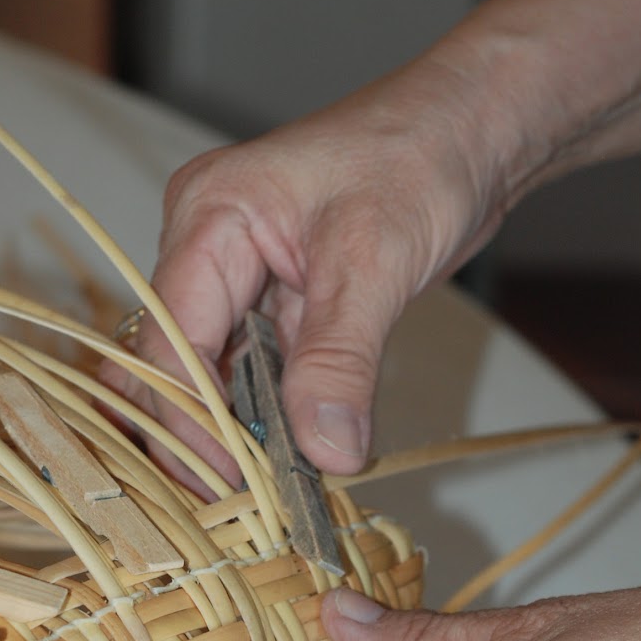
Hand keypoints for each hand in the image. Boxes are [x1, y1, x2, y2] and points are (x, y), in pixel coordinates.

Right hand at [100, 55, 505, 487]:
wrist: (471, 129)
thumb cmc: (422, 161)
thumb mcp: (376, 264)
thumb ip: (340, 361)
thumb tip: (325, 453)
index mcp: (208, 218)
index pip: (168, 341)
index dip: (191, 423)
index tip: (232, 489)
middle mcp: (204, 246)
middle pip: (172, 364)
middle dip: (198, 439)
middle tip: (240, 510)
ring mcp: (233, 276)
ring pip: (209, 375)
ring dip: (234, 437)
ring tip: (264, 501)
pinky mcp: (269, 301)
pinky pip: (249, 372)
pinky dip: (266, 419)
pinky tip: (285, 465)